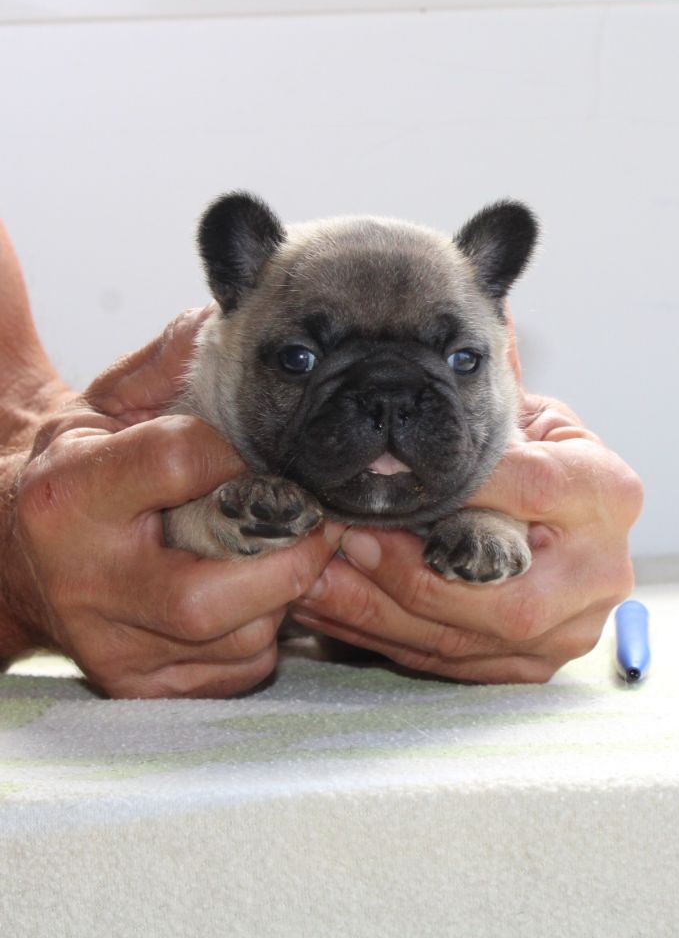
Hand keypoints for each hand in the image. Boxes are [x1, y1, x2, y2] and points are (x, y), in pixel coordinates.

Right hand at [3, 311, 342, 696]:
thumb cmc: (77, 472)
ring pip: (235, 641)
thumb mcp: (105, 404)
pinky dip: (265, 634)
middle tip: (318, 521)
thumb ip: (167, 364)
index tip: (266, 450)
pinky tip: (254, 597)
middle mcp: (83, 581)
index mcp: (71, 495)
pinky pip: (236, 672)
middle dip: (287, 559)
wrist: (15, 552)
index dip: (239, 452)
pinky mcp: (136, 685)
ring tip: (284, 553)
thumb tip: (228, 322)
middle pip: (206, 596)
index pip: (177, 464)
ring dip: (283, 596)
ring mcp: (108, 647)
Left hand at [290, 401, 642, 683]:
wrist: (569, 511)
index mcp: (607, 493)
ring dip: (377, 614)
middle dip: (408, 574)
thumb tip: (410, 385)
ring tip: (315, 582)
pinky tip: (334, 610)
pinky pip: (449, 662)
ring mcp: (570, 629)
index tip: (386, 476)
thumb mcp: (523, 415)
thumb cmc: (537, 451)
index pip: (531, 488)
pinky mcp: (533, 662)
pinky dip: (383, 637)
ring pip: (464, 641)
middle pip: (502, 599)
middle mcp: (600, 573)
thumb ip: (479, 411)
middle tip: (345, 540)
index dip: (459, 487)